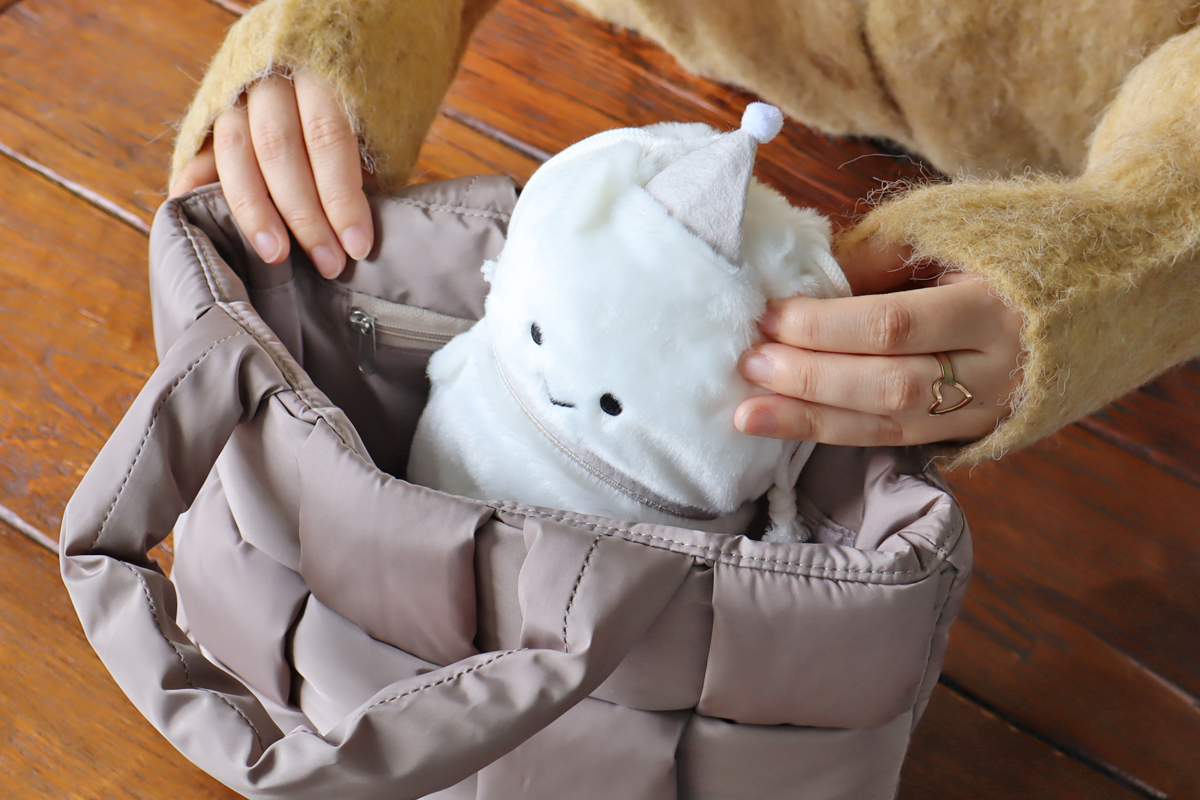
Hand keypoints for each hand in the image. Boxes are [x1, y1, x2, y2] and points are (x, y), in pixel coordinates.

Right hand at [169, 70, 373, 278]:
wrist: (336, 34)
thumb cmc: (367, 92)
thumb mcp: (382, 114)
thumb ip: (366, 161)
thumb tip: (358, 227)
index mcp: (322, 68)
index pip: (328, 138)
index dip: (342, 198)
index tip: (358, 246)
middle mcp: (272, 74)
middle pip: (279, 149)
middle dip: (304, 215)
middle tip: (328, 263)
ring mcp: (237, 87)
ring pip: (235, 149)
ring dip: (254, 210)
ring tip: (275, 255)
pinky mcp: (214, 105)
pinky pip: (200, 146)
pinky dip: (195, 182)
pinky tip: (193, 212)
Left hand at [735, 239, 1023, 446]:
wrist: (1103, 290)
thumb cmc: (1013, 246)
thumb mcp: (952, 233)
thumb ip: (877, 262)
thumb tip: (805, 288)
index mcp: (993, 308)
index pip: (893, 326)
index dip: (824, 327)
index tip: (769, 316)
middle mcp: (995, 371)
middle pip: (888, 386)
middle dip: (810, 378)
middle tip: (750, 363)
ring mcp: (986, 410)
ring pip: (888, 427)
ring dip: (810, 420)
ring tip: (748, 413)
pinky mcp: (972, 433)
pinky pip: (896, 441)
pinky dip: (838, 434)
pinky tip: (790, 428)